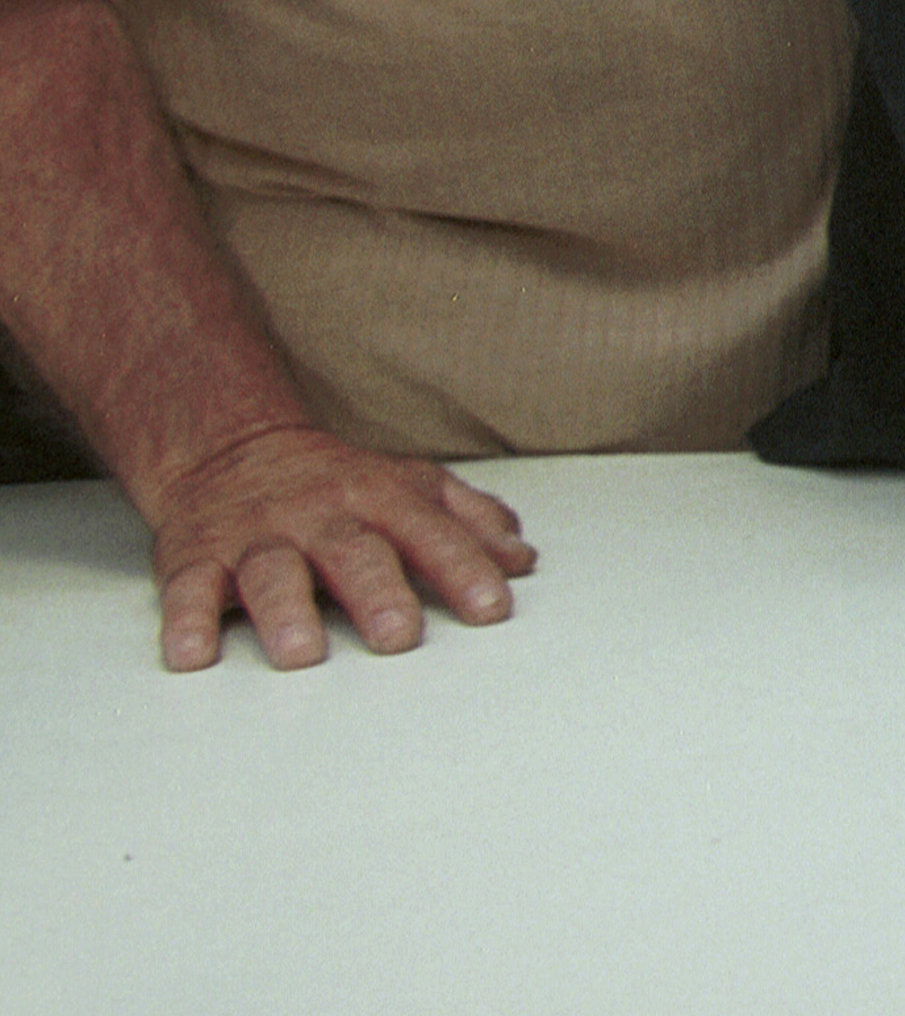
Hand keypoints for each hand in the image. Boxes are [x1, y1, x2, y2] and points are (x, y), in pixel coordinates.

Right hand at [142, 423, 531, 672]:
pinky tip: (192, 653)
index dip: (464, 570)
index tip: (493, 608)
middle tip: (400, 637)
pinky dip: (187, 622)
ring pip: (272, 572)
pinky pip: (188, 589)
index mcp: (380, 498)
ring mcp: (257, 537)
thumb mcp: (408, 486)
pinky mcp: (196, 558)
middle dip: (378, 594)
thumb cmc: (335, 481)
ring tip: (303, 653)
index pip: (431, 534)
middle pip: (353, 553)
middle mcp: (320, 516)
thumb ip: (467, 521)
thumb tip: (521, 559)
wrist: (231, 447)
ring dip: (285, 612)